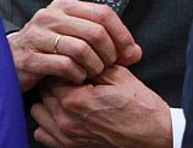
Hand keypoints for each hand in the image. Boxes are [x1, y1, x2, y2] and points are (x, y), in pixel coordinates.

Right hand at [10, 0, 142, 91]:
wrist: (7, 62)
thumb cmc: (47, 49)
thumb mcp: (75, 36)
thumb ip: (105, 40)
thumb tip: (135, 53)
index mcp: (64, 6)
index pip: (104, 13)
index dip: (122, 35)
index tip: (129, 53)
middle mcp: (50, 16)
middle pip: (96, 31)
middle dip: (109, 54)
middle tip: (108, 67)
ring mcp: (38, 36)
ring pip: (82, 49)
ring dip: (94, 66)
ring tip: (92, 74)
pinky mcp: (31, 58)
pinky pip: (66, 65)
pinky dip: (78, 75)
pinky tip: (77, 79)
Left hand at [32, 67, 171, 147]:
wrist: (154, 136)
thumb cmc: (140, 107)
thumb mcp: (117, 75)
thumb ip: (90, 64)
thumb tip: (74, 55)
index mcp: (74, 100)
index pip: (52, 74)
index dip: (63, 65)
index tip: (74, 64)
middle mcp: (65, 121)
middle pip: (43, 92)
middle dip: (55, 81)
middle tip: (74, 77)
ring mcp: (66, 137)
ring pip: (38, 112)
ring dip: (49, 101)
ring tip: (69, 95)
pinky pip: (42, 133)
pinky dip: (49, 122)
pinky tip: (66, 114)